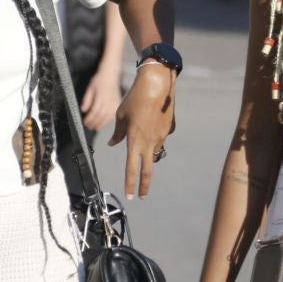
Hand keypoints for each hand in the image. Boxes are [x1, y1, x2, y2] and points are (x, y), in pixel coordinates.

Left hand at [79, 71, 121, 131]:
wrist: (110, 74)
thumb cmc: (100, 80)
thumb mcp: (90, 88)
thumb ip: (87, 99)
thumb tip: (83, 109)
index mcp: (101, 96)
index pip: (95, 111)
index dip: (90, 118)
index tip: (85, 122)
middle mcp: (109, 100)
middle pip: (102, 116)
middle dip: (94, 123)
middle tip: (89, 126)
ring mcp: (114, 103)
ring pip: (108, 117)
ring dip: (101, 124)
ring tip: (96, 127)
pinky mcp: (118, 103)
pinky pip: (114, 114)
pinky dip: (109, 120)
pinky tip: (104, 122)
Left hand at [110, 62, 175, 198]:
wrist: (157, 84)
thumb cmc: (135, 98)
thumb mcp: (120, 115)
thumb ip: (118, 132)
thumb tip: (114, 144)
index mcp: (134, 140)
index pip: (131, 169)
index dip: (130, 184)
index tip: (130, 196)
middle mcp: (148, 142)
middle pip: (147, 171)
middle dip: (144, 186)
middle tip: (142, 196)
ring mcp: (161, 137)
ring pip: (153, 152)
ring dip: (147, 152)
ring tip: (142, 135)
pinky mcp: (168, 130)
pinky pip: (160, 138)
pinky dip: (154, 135)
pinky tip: (151, 120)